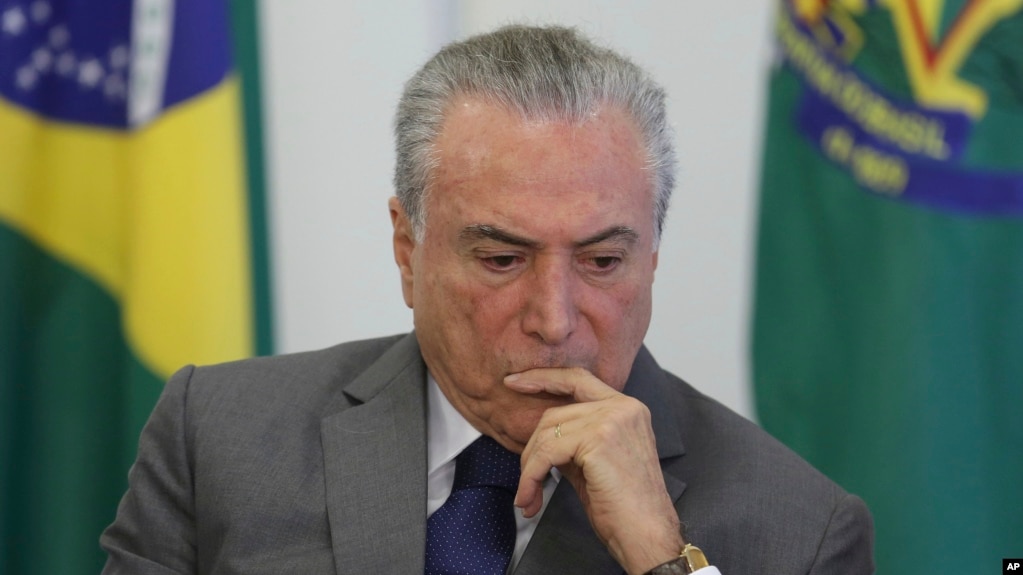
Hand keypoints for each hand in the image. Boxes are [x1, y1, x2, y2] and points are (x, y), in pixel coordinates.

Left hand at [504, 368, 683, 574]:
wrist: (647, 536)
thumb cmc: (624, 508)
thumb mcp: (596, 462)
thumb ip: (574, 439)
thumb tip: (541, 436)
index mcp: (628, 408)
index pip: (578, 379)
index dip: (544, 378)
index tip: (515, 382)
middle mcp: (623, 407)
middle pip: (555, 412)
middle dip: (531, 448)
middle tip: (524, 480)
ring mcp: (612, 420)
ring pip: (547, 433)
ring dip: (529, 468)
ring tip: (529, 495)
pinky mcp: (599, 438)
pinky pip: (547, 453)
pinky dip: (531, 476)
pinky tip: (531, 497)